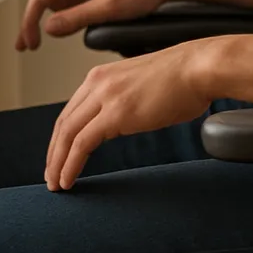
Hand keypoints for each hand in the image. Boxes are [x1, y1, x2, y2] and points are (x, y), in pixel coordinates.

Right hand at [17, 0, 178, 50]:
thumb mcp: (108, 9)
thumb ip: (75, 19)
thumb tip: (48, 29)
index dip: (30, 22)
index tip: (28, 43)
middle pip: (48, 0)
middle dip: (43, 23)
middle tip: (30, 47)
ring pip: (61, 4)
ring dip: (63, 21)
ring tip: (86, 26)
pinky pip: (75, 4)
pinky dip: (75, 17)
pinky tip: (88, 24)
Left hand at [44, 43, 214, 190]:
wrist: (201, 67)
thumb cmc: (185, 79)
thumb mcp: (144, 86)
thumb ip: (127, 101)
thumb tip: (128, 120)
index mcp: (102, 76)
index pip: (72, 111)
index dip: (61, 138)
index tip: (59, 157)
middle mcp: (97, 83)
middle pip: (63, 123)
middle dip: (53, 153)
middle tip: (51, 175)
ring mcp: (105, 97)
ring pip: (67, 135)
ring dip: (57, 163)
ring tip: (56, 184)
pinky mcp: (116, 114)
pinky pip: (82, 144)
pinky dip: (70, 165)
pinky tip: (68, 179)